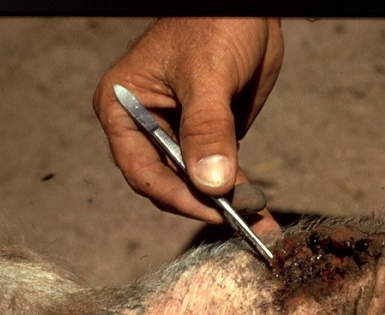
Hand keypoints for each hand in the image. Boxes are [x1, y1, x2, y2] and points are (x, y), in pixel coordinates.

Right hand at [93, 18, 283, 233]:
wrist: (249, 5)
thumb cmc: (213, 23)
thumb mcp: (207, 76)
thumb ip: (206, 129)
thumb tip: (211, 183)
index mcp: (123, 107)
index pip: (141, 168)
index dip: (176, 195)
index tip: (214, 209)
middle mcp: (145, 127)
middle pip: (168, 184)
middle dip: (205, 206)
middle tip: (244, 222)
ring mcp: (178, 135)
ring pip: (195, 185)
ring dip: (227, 206)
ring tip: (261, 224)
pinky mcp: (208, 138)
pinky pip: (219, 175)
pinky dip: (238, 192)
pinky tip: (259, 210)